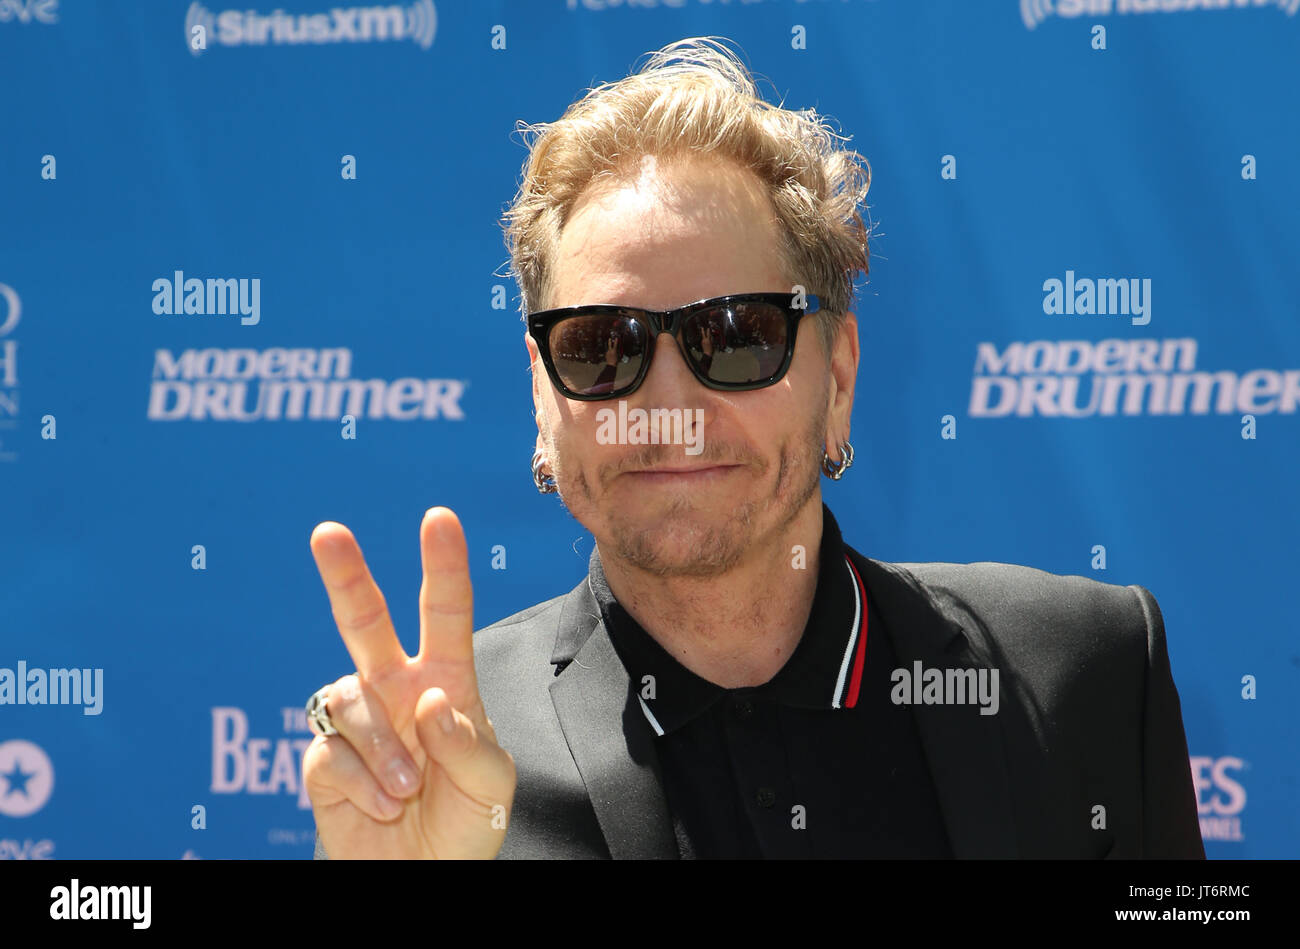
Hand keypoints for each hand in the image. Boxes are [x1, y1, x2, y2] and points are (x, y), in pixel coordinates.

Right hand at [302, 507, 515, 858]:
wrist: (421, 880)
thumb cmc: (465, 824)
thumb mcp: (491, 786)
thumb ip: (469, 742)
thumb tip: (429, 699)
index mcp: (445, 684)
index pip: (445, 616)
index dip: (443, 567)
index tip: (438, 519)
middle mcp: (396, 691)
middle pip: (365, 622)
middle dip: (346, 576)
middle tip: (327, 532)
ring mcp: (358, 723)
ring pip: (352, 699)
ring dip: (384, 750)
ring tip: (406, 791)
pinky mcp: (324, 760)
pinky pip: (331, 752)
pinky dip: (362, 783)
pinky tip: (382, 805)